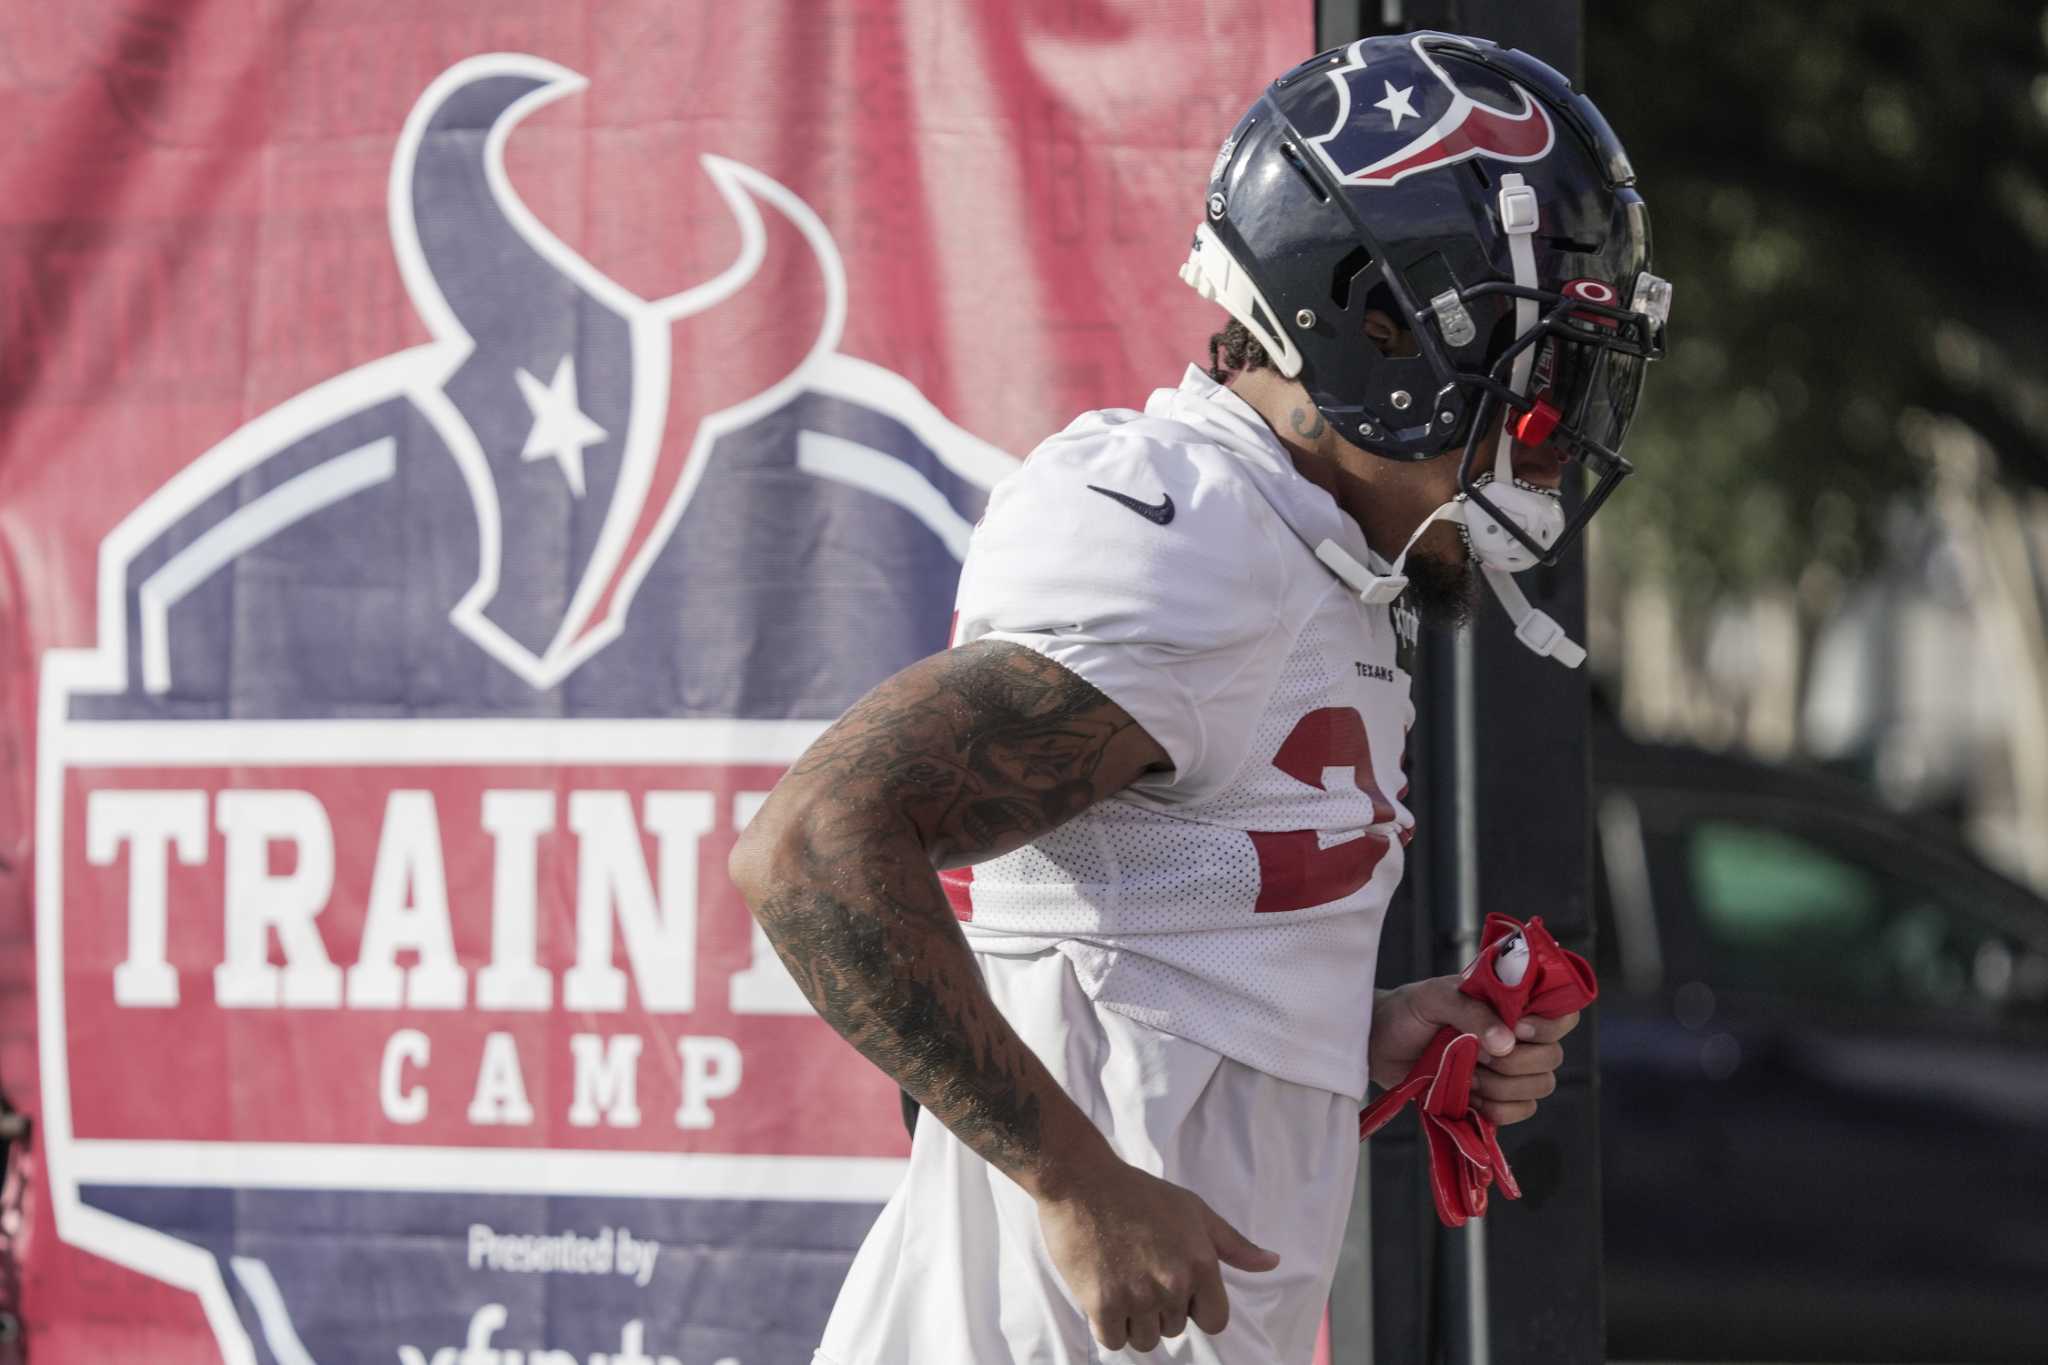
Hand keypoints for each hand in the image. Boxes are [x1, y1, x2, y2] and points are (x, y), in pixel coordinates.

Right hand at [1037, 1158, 1279, 1352]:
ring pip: (1144, 1340)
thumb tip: (1272, 1264)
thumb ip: (1234, 1244)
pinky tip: (1102, 1293)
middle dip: (1160, 1309)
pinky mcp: (1102, 1305)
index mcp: (1200, 1264)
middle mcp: (1173, 1285)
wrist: (1082, 1182)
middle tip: (1140, 1272)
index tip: (1176, 1289)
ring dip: (1133, 1320)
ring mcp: (1137, 1297)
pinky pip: (1113, 1340)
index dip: (1197, 1308)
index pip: (1215, 1321)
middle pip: (1175, 1330)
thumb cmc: (1140, 1193)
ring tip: (1122, 1282)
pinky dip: (1108, 1325)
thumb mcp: (1194, 1210)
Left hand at [1370, 976, 1580, 1125]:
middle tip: (1477, 1054)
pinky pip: (1521, 1112)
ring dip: (1502, 1085)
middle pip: (1553, 1057)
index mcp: (1512, 1005)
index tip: (1517, 1028)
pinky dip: (1497, 1108)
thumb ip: (1471, 1012)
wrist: (1377, 1044)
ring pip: (1540, 1087)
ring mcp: (1509, 1071)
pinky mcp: (1495, 1100)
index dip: (1549, 1026)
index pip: (1561, 1014)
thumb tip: (1508, 1041)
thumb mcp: (1435, 998)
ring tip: (1467, 1072)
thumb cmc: (1407, 1012)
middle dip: (1515, 1061)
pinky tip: (1470, 1094)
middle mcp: (1518, 1037)